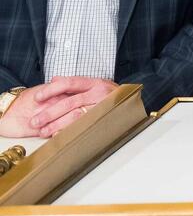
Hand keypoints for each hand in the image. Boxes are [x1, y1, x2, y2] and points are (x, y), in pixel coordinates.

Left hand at [2, 77, 116, 138]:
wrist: (134, 103)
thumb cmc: (110, 95)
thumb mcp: (95, 84)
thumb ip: (75, 84)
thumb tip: (54, 79)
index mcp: (94, 83)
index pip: (69, 83)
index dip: (52, 90)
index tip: (37, 98)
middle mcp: (98, 93)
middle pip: (69, 102)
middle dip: (49, 113)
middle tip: (35, 121)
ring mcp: (101, 108)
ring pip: (75, 116)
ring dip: (56, 125)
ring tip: (43, 132)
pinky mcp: (103, 120)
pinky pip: (83, 127)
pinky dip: (69, 132)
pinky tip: (58, 136)